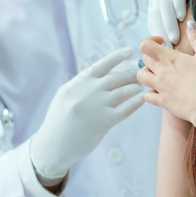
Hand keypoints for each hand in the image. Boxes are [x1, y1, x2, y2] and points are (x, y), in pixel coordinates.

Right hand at [30, 48, 143, 179]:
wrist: (54, 145)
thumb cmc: (60, 120)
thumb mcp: (66, 95)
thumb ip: (82, 83)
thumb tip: (103, 73)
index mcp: (78, 83)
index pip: (102, 65)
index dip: (118, 56)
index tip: (130, 51)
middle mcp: (89, 92)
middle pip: (118, 77)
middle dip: (132, 74)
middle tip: (141, 73)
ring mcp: (98, 107)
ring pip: (124, 92)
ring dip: (135, 88)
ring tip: (140, 86)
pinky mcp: (105, 122)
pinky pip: (126, 109)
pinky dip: (136, 102)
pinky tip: (141, 99)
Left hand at [138, 23, 195, 125]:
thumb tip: (191, 24)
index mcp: (168, 59)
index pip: (145, 45)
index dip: (150, 40)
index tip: (162, 41)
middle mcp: (160, 72)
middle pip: (144, 60)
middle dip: (152, 56)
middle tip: (165, 58)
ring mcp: (159, 87)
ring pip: (141, 77)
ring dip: (147, 73)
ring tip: (158, 73)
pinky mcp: (162, 102)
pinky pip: (147, 96)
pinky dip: (151, 92)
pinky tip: (159, 91)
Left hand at [147, 0, 195, 46]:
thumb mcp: (179, 20)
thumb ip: (171, 28)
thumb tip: (163, 45)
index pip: (153, 18)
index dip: (157, 34)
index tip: (164, 49)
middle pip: (156, 10)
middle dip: (163, 30)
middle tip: (171, 45)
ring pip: (164, 2)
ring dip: (169, 22)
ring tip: (176, 38)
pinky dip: (178, 4)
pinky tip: (182, 17)